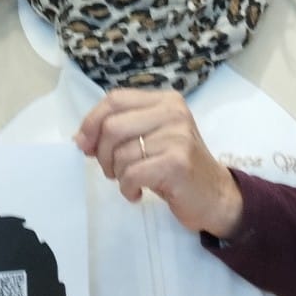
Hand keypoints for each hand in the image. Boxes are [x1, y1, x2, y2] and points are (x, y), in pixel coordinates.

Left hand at [74, 87, 243, 238]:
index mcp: (165, 100)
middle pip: (112, 126)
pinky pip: (131, 174)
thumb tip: (80, 138)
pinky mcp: (177, 163)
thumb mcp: (150, 138)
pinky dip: (127, 188)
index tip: (84, 144)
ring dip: (116, 174)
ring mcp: (177, 136)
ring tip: (131, 181)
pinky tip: (137, 192)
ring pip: (120, 153)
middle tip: (112, 170)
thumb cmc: (176, 166)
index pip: (114, 99)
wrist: (215, 196)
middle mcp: (173, 112)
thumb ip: (119, 130)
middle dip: (102, 154)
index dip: (91, 121)